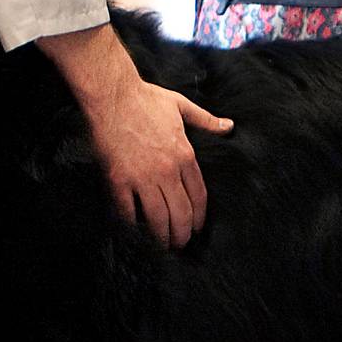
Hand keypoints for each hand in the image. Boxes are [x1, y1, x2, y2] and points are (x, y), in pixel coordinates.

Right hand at [37, 24, 233, 247]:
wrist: (112, 95)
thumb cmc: (145, 98)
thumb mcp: (181, 106)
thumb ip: (206, 120)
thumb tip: (229, 125)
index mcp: (184, 155)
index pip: (198, 196)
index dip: (199, 217)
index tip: (196, 227)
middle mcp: (167, 171)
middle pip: (180, 213)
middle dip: (182, 234)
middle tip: (179, 244)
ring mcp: (142, 177)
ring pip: (158, 218)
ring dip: (161, 237)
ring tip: (162, 246)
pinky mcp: (119, 180)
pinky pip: (127, 212)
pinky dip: (131, 226)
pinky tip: (134, 233)